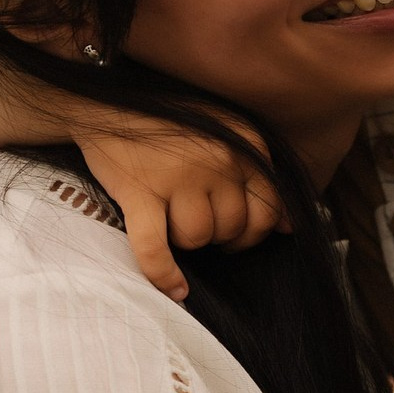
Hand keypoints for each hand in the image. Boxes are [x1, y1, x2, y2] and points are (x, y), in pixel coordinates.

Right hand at [79, 115, 286, 301]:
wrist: (104, 103)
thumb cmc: (173, 125)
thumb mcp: (228, 136)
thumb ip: (260, 178)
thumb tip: (288, 228)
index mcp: (245, 146)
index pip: (267, 210)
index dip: (252, 231)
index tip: (235, 232)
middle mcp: (218, 160)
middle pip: (233, 228)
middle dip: (219, 237)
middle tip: (199, 225)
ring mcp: (179, 177)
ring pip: (198, 238)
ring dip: (186, 241)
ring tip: (172, 222)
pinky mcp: (139, 192)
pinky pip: (155, 248)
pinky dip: (163, 273)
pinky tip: (175, 289)